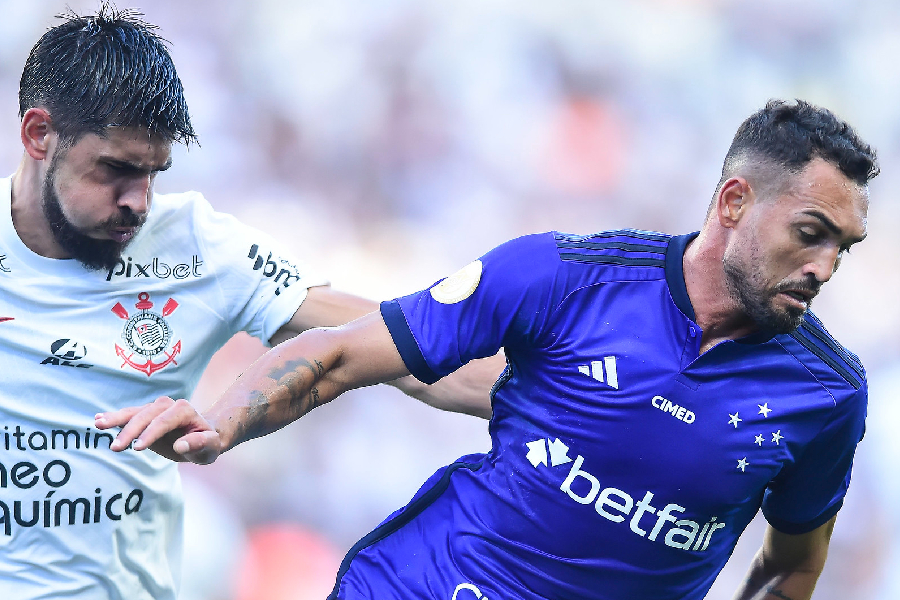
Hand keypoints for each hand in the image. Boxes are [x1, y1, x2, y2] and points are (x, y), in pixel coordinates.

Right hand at [95, 397, 223, 463]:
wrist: (203, 436)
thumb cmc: (208, 443)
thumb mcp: (210, 447)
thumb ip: (200, 444)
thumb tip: (181, 445)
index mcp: (184, 410)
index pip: (163, 422)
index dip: (150, 434)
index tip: (137, 448)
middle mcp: (168, 405)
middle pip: (146, 416)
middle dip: (130, 430)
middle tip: (115, 447)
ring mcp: (155, 408)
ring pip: (134, 412)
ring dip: (116, 419)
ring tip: (97, 424)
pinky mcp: (146, 415)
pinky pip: (129, 415)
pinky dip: (115, 417)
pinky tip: (98, 420)